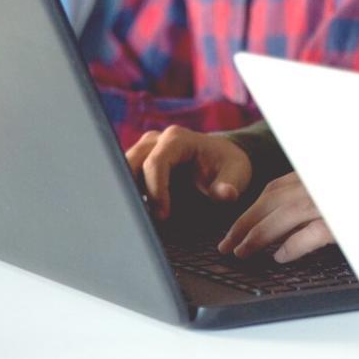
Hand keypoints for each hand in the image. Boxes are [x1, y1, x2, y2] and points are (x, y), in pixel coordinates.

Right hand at [123, 125, 251, 220]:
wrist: (222, 159)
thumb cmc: (228, 165)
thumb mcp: (237, 173)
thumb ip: (230, 185)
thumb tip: (226, 194)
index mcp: (177, 139)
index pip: (155, 163)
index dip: (155, 191)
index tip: (162, 215)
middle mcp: (155, 140)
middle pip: (130, 164)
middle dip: (132, 192)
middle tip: (141, 220)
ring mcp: (144, 150)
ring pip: (121, 171)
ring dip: (127, 195)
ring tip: (137, 219)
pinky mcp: (139, 163)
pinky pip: (125, 178)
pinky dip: (127, 196)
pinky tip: (134, 215)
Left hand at [218, 172, 334, 262]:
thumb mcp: (330, 196)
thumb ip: (308, 203)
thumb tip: (282, 231)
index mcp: (315, 176)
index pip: (276, 189)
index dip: (252, 209)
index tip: (237, 227)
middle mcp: (320, 183)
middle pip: (274, 198)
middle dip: (245, 223)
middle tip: (226, 244)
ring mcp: (332, 200)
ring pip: (287, 212)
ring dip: (259, 234)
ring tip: (242, 252)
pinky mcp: (344, 221)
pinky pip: (314, 232)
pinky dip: (293, 245)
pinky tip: (280, 257)